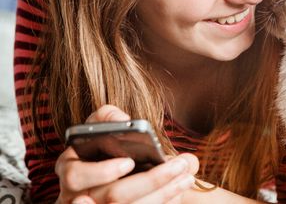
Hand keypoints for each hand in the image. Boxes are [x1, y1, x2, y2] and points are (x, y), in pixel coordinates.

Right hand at [55, 105, 198, 203]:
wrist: (117, 173)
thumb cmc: (104, 148)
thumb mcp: (101, 129)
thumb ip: (107, 117)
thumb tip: (122, 119)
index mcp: (71, 170)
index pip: (75, 176)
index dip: (101, 172)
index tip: (129, 162)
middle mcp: (77, 197)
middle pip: (112, 196)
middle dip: (150, 181)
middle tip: (178, 166)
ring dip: (163, 194)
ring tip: (187, 176)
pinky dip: (162, 201)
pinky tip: (178, 189)